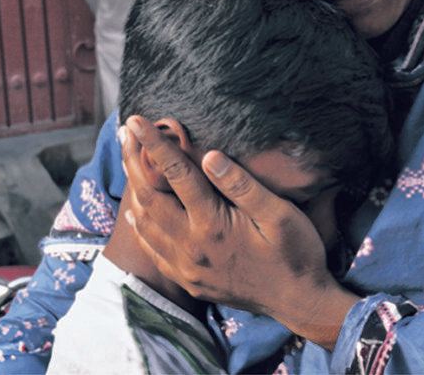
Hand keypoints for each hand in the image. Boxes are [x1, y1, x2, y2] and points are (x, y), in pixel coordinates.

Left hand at [120, 116, 360, 349]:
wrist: (300, 302)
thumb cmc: (296, 253)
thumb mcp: (279, 213)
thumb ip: (241, 185)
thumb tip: (208, 157)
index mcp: (213, 225)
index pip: (176, 174)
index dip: (153, 145)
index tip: (135, 121)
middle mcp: (192, 247)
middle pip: (150, 196)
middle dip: (134, 161)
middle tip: (123, 134)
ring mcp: (187, 267)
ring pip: (146, 223)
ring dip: (133, 190)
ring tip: (128, 162)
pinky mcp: (189, 281)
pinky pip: (153, 250)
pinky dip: (141, 226)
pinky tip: (137, 211)